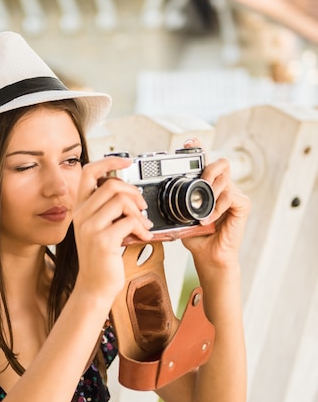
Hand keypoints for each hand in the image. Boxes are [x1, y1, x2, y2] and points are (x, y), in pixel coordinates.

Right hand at [72, 155, 153, 300]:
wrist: (94, 286)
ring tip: (143, 224)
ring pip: (120, 200)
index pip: (88, 172)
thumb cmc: (100, 259)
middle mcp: (81, 215)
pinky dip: (141, 227)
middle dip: (133, 192)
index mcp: (80, 209)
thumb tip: (129, 192)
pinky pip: (128, 221)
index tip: (126, 162)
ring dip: (139, 211)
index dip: (108, 161)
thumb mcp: (99, 229)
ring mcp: (90, 228)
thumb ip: (107, 210)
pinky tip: (144, 236)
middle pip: (111, 185)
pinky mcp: (102, 241)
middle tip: (142, 206)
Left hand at [181, 139, 250, 269]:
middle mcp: (224, 188)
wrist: (209, 257)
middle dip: (207, 170)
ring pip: (224, 180)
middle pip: (221, 163)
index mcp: (210, 188)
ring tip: (201, 213)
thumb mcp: (181, 218)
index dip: (199, 149)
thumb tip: (158, 198)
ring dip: (210, 195)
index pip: (207, 162)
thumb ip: (176, 205)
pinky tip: (209, 220)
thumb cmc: (197, 239)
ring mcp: (235, 196)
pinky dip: (217, 207)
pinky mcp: (243, 206)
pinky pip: (230, 196)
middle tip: (199, 185)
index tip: (189, 143)